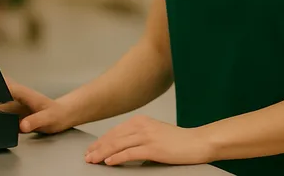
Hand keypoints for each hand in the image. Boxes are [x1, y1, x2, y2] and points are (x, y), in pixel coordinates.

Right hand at [0, 76, 75, 133]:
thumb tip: (23, 125)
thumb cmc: (57, 113)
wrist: (62, 116)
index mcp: (23, 93)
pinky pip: (0, 115)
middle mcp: (16, 98)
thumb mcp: (48, 118)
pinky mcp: (13, 115)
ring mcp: (13, 106)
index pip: (3, 86)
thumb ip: (35, 121)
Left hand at [84, 115, 213, 165]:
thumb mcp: (154, 133)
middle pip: (113, 137)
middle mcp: (141, 125)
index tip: (91, 148)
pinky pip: (129, 153)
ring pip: (118, 145)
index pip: (115, 131)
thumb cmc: (177, 141)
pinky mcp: (152, 148)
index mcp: (140, 121)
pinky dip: (116, 158)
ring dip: (102, 153)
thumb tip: (122, 149)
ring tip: (92, 160)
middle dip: (97, 147)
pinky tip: (108, 162)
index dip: (101, 141)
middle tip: (87, 156)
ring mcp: (146, 136)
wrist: (197, 143)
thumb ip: (139, 138)